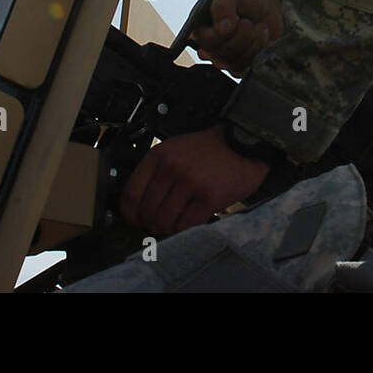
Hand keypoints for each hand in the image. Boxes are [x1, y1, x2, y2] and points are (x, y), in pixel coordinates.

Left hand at [120, 124, 270, 234]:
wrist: (243, 144)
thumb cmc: (209, 149)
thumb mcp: (175, 149)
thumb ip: (156, 171)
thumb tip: (139, 202)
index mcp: (160, 155)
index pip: (131, 193)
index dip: (129, 213)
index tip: (133, 219)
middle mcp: (172, 168)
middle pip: (146, 211)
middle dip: (149, 223)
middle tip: (157, 223)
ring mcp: (191, 183)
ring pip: (164, 220)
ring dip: (167, 227)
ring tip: (174, 222)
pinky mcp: (209, 197)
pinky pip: (185, 224)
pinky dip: (184, 228)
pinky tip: (189, 219)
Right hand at [189, 0, 282, 77]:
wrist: (267, 3)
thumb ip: (222, 5)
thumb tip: (222, 28)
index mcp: (202, 29)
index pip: (204, 42)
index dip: (220, 35)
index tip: (235, 21)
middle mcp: (212, 47)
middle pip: (221, 56)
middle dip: (240, 37)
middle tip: (248, 22)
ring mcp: (228, 58)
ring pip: (234, 64)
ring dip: (252, 44)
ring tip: (259, 27)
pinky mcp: (243, 64)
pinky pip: (247, 69)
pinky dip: (259, 52)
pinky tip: (263, 36)